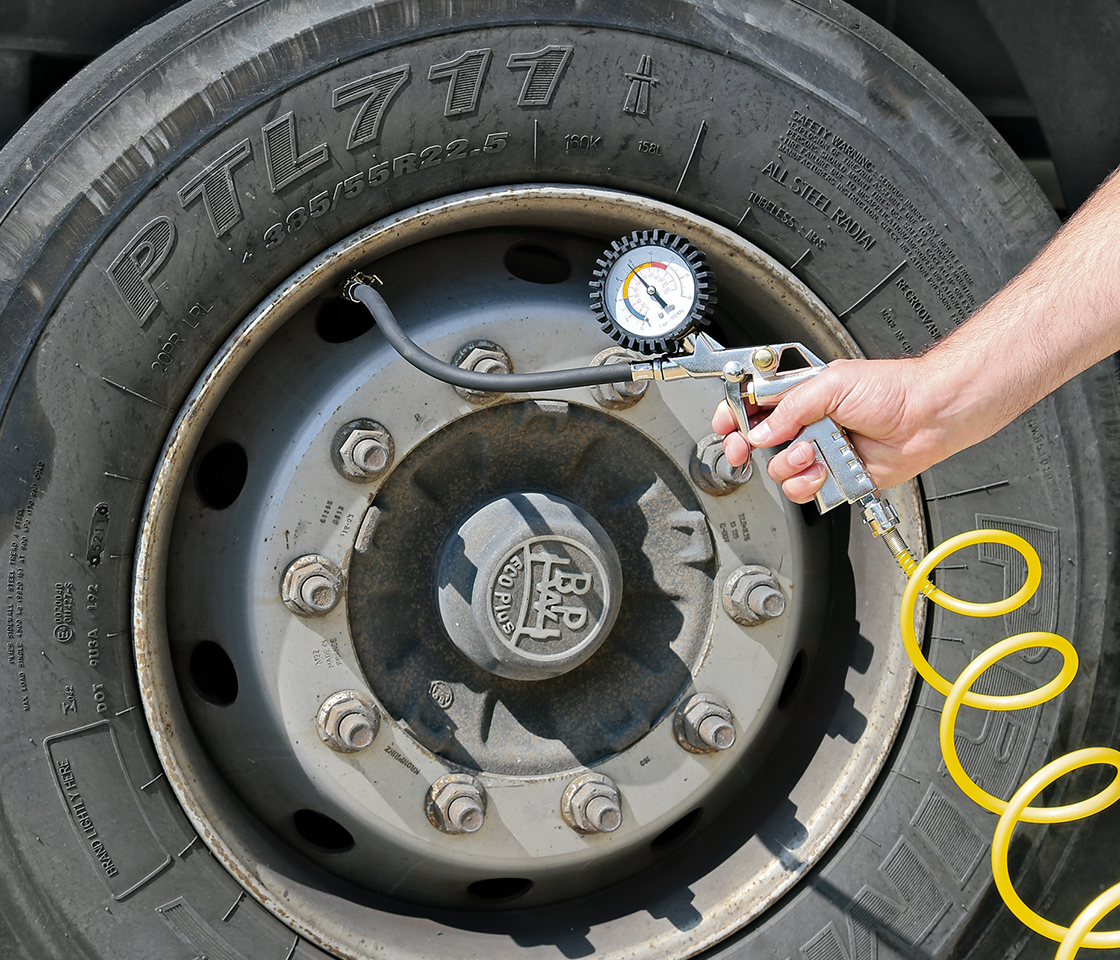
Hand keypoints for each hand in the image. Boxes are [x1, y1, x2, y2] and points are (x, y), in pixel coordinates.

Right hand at [712, 356, 957, 502]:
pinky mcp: (832, 476)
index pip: (754, 405)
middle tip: (744, 448)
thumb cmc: (891, 391)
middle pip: (757, 442)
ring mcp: (818, 451)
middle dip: (748, 446)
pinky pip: (804, 490)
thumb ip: (791, 407)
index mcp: (801, 395)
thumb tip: (763, 430)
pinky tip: (824, 470)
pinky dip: (809, 484)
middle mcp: (806, 424)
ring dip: (790, 465)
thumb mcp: (832, 384)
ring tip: (812, 453)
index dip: (734, 415)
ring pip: (779, 469)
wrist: (927, 419)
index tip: (726, 426)